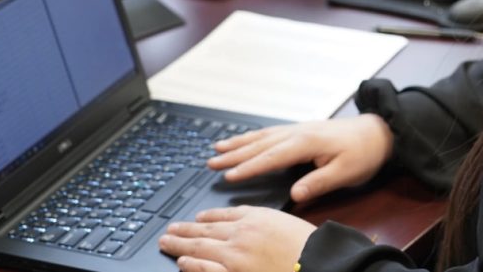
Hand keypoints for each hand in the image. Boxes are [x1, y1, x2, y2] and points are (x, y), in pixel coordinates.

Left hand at [159, 206, 315, 271]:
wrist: (315, 261)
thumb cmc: (305, 244)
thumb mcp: (281, 220)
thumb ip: (259, 218)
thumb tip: (242, 219)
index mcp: (253, 218)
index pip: (221, 215)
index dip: (205, 217)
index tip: (195, 218)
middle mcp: (239, 235)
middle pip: (204, 230)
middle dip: (184, 230)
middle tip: (169, 230)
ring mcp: (233, 257)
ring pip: (199, 248)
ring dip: (180, 245)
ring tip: (167, 243)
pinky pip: (206, 269)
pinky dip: (192, 266)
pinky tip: (182, 263)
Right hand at [210, 114, 392, 201]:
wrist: (378, 132)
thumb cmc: (363, 153)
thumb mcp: (345, 172)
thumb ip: (319, 182)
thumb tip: (295, 193)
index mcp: (306, 143)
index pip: (271, 158)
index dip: (249, 168)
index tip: (229, 176)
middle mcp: (298, 132)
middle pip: (260, 144)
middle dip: (234, 154)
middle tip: (211, 162)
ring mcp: (298, 129)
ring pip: (262, 136)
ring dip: (239, 143)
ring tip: (218, 148)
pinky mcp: (302, 130)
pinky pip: (271, 132)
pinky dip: (253, 137)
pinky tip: (244, 140)